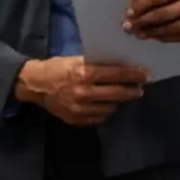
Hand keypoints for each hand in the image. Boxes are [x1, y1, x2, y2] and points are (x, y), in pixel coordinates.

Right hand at [13, 57, 147, 126]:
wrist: (34, 85)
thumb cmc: (57, 68)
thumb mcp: (75, 60)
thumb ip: (96, 65)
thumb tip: (121, 67)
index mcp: (84, 74)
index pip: (116, 75)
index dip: (133, 75)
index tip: (146, 75)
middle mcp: (83, 93)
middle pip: (117, 94)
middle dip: (131, 91)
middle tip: (139, 89)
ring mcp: (79, 109)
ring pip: (110, 108)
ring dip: (116, 101)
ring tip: (118, 96)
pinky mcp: (75, 119)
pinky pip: (98, 118)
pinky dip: (103, 111)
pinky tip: (103, 105)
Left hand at [125, 0, 179, 42]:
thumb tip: (142, 2)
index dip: (142, 5)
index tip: (129, 11)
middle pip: (164, 14)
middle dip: (143, 21)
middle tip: (129, 26)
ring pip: (172, 29)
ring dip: (152, 33)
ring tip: (140, 33)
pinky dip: (167, 38)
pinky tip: (156, 37)